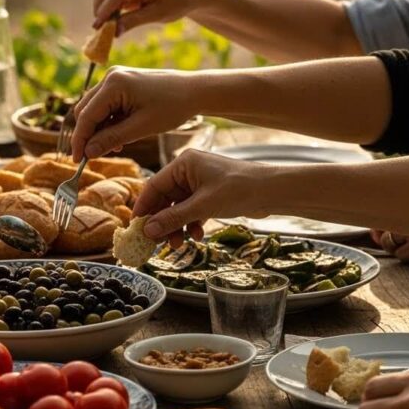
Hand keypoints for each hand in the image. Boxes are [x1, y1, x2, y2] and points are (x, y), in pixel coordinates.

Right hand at [72, 68, 202, 159]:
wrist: (193, 91)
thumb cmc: (172, 107)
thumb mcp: (141, 128)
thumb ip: (112, 139)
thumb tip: (88, 152)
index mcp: (114, 84)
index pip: (86, 116)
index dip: (80, 140)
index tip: (77, 160)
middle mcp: (110, 76)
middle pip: (85, 111)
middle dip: (88, 135)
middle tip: (93, 156)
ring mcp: (115, 77)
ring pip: (94, 108)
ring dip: (99, 129)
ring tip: (114, 147)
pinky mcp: (121, 82)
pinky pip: (106, 104)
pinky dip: (108, 121)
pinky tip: (119, 136)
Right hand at [92, 0, 193, 33]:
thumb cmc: (174, 4)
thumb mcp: (156, 15)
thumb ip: (133, 21)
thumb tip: (113, 32)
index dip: (104, 11)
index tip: (97, 27)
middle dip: (99, 8)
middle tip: (100, 29)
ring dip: (101, 7)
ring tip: (107, 25)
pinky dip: (107, 5)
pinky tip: (113, 19)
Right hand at [133, 149, 267, 247]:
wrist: (272, 191)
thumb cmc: (240, 189)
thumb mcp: (203, 206)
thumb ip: (174, 218)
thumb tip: (149, 231)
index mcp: (184, 164)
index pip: (154, 186)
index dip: (144, 208)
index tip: (136, 227)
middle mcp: (189, 171)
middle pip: (165, 199)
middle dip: (162, 222)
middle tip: (157, 243)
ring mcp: (200, 183)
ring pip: (178, 208)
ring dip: (177, 226)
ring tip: (179, 244)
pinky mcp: (210, 195)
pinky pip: (192, 211)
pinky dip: (191, 224)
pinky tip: (197, 235)